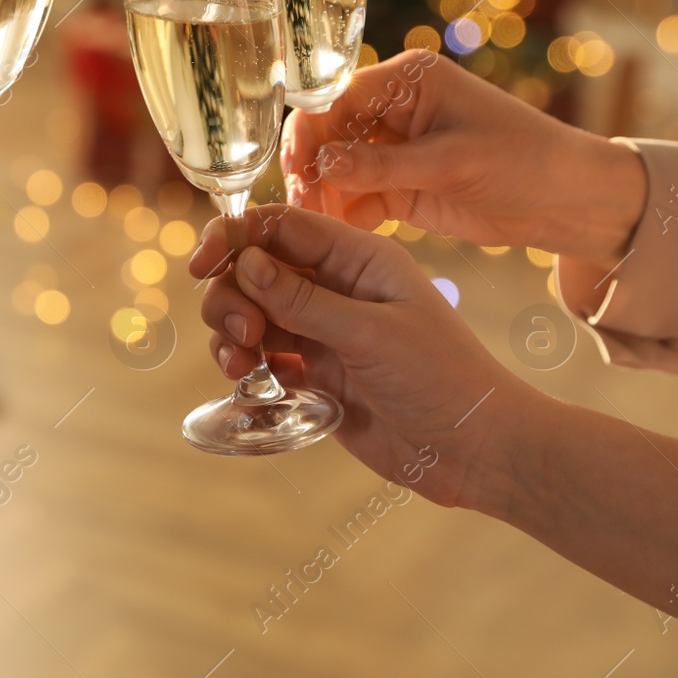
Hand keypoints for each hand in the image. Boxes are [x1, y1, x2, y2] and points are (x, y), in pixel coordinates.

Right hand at [190, 204, 537, 508]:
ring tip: (241, 363)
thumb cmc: (444, 380)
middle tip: (242, 334)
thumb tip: (246, 262)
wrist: (476, 451)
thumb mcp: (372, 334)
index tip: (201, 265)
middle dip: (232, 295)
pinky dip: (244, 363)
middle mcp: (336, 287)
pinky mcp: (316, 371)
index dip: (234, 238)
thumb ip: (304, 299)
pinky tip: (250, 380)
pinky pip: (261, 354)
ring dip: (231, 331)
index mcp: (359, 259)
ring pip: (251, 312)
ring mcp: (323, 329)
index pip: (281, 226)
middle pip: (254, 269)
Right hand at [282, 50, 644, 272]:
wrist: (569, 202)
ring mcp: (394, 150)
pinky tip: (336, 233)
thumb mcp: (451, 162)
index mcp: (407, 82)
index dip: (308, 131)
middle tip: (301, 206)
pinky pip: (356, 198)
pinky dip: (344, 214)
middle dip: (311, 169)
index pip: (335, 97)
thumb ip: (382, 166)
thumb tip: (321, 165)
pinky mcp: (400, 187)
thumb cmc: (524, 161)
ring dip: (322, 195)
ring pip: (336, 169)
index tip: (295, 169)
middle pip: (328, 134)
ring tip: (313, 224)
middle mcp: (393, 110)